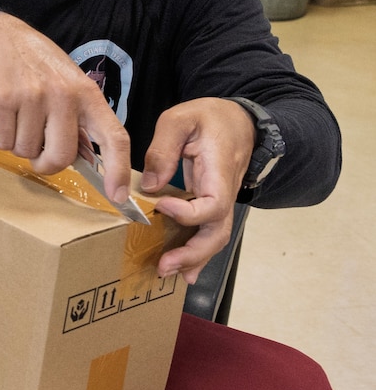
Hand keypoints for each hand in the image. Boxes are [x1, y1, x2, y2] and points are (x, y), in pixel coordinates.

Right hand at [0, 8, 132, 201]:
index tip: (117, 196)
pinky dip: (0, 136)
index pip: (113, 136)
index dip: (118, 170)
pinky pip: (2, 142)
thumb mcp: (69, 84)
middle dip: (45, 164)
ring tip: (18, 117)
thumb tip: (89, 163)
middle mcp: (63, 95)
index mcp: (87, 94)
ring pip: (26, 151)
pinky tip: (3, 114)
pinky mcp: (1, 100)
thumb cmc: (37, 65)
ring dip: (19, 144)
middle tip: (37, 154)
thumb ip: (79, 120)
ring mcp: (31, 97)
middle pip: (60, 156)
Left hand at [140, 98, 255, 282]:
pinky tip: (182, 269)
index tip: (161, 206)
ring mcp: (221, 200)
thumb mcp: (181, 118)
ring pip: (215, 237)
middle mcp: (225, 192)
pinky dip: (196, 252)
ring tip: (167, 272)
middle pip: (218, 232)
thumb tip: (151, 184)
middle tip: (164, 265)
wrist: (239, 120)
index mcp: (219, 170)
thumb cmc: (210, 117)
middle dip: (192, 253)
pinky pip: (208, 231)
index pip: (213, 204)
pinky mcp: (212, 204)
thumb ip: (163, 148)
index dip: (188, 213)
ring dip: (193, 258)